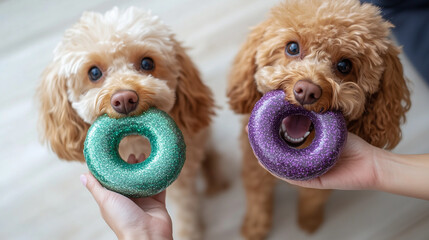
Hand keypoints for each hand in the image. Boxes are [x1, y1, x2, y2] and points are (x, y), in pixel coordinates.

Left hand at [81, 154, 171, 239]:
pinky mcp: (158, 202)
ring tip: (145, 156)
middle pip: (131, 179)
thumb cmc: (123, 220)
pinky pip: (160, 186)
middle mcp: (129, 200)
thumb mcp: (105, 200)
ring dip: (145, 169)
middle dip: (132, 166)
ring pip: (145, 181)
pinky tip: (159, 166)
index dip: (116, 168)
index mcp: (115, 200)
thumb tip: (82, 175)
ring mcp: (144, 201)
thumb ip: (95, 187)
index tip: (118, 155)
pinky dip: (160, 177)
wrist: (146, 235)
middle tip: (135, 154)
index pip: (114, 180)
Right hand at [246, 125, 428, 199]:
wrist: (370, 162)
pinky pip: (292, 177)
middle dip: (261, 144)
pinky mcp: (312, 182)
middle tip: (250, 131)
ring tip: (254, 146)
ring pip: (279, 167)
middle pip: (276, 155)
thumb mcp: (330, 127)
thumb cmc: (353, 145)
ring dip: (265, 158)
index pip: (282, 144)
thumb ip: (316, 119)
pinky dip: (278, 171)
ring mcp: (306, 173)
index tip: (257, 123)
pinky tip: (267, 162)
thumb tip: (300, 102)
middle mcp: (303, 163)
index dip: (268, 135)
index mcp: (305, 152)